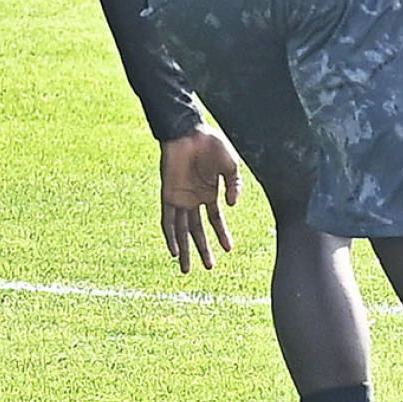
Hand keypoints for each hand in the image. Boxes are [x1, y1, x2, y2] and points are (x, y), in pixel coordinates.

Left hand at [159, 127, 241, 272]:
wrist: (189, 132)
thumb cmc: (212, 145)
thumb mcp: (231, 166)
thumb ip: (234, 186)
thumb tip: (232, 207)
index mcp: (210, 193)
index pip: (215, 220)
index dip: (222, 235)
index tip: (229, 250)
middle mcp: (194, 200)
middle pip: (197, 231)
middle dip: (203, 250)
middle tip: (208, 268)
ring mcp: (180, 199)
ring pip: (182, 230)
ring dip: (185, 250)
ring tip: (187, 269)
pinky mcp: (168, 195)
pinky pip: (167, 220)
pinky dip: (171, 236)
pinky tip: (174, 251)